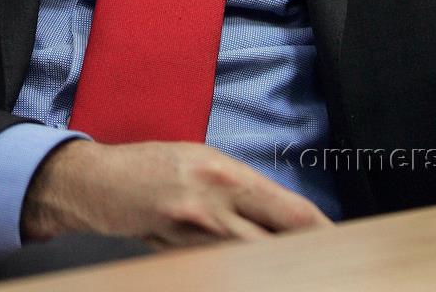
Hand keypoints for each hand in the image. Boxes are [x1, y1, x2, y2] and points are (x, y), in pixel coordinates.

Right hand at [21, 139, 331, 248]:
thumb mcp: (202, 162)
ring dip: (273, 266)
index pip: (289, 209)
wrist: (95, 184)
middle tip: (327, 264)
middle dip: (305, 255)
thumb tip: (279, 217)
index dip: (321, 231)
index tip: (339, 242)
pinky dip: (239, 273)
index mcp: (227, 174)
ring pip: (252, 262)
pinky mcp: (174, 257)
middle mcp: (215, 205)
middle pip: (278, 241)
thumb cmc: (152, 167)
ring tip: (294, 270)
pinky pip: (218, 272)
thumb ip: (240, 190)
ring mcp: (194, 238)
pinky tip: (249, 272)